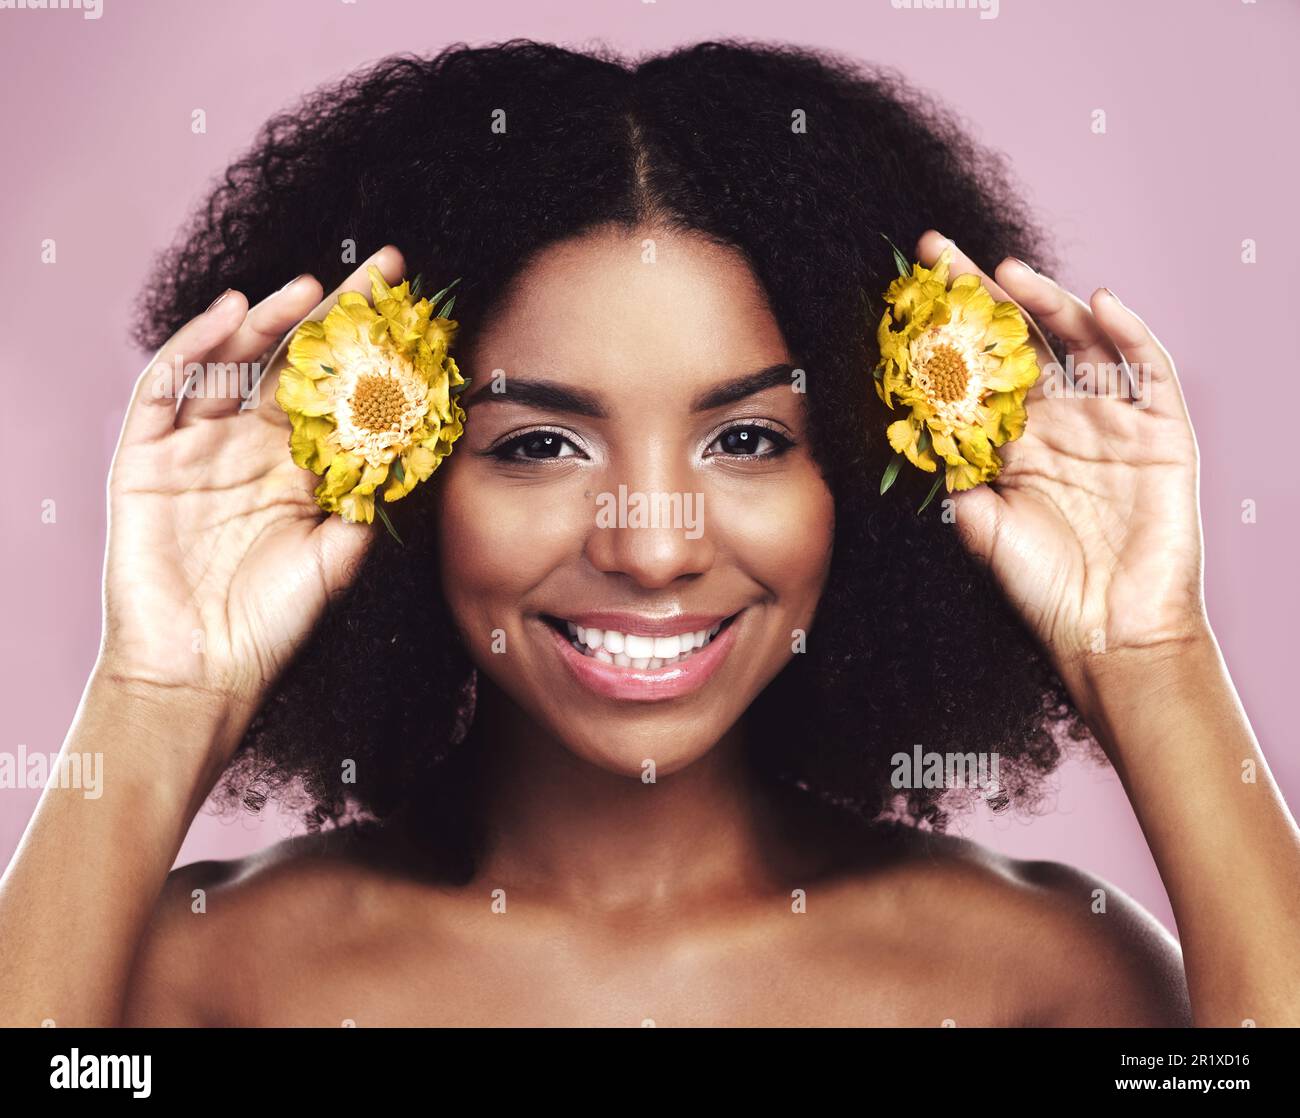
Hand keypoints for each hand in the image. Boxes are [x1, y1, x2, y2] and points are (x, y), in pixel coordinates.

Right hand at [100, 247, 406, 748]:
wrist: (200, 669)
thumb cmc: (271, 622)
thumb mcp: (337, 559)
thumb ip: (368, 504)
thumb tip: (414, 452)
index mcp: (297, 469)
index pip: (336, 393)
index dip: (369, 352)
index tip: (411, 310)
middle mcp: (249, 448)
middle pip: (292, 364)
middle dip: (333, 316)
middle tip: (377, 271)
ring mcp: (196, 448)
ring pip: (232, 363)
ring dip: (269, 321)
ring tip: (310, 289)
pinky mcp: (146, 458)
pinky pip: (167, 388)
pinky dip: (195, 347)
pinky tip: (232, 315)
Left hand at [914, 231, 1206, 690]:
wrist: (1109, 631)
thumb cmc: (1043, 586)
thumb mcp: (979, 526)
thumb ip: (951, 476)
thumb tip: (912, 431)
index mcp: (1016, 440)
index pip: (978, 369)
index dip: (948, 331)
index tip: (910, 292)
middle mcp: (1061, 420)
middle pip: (1022, 340)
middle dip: (983, 296)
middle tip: (942, 254)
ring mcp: (1112, 422)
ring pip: (1081, 342)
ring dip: (1048, 303)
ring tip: (1009, 273)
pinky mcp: (1160, 433)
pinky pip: (1148, 371)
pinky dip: (1127, 334)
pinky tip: (1100, 304)